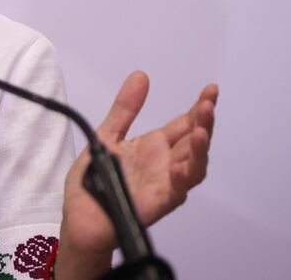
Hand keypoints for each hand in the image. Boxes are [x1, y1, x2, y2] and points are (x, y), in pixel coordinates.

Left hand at [60, 72, 217, 259]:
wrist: (79, 216)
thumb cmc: (93, 181)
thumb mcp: (107, 135)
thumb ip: (125, 108)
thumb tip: (141, 75)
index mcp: (155, 147)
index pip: (185, 124)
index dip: (199, 107)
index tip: (211, 90)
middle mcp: (165, 164)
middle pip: (194, 142)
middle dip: (205, 123)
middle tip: (209, 104)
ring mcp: (163, 184)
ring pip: (194, 167)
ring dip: (201, 150)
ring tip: (203, 130)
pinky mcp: (155, 204)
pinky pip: (175, 193)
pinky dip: (180, 181)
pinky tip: (180, 168)